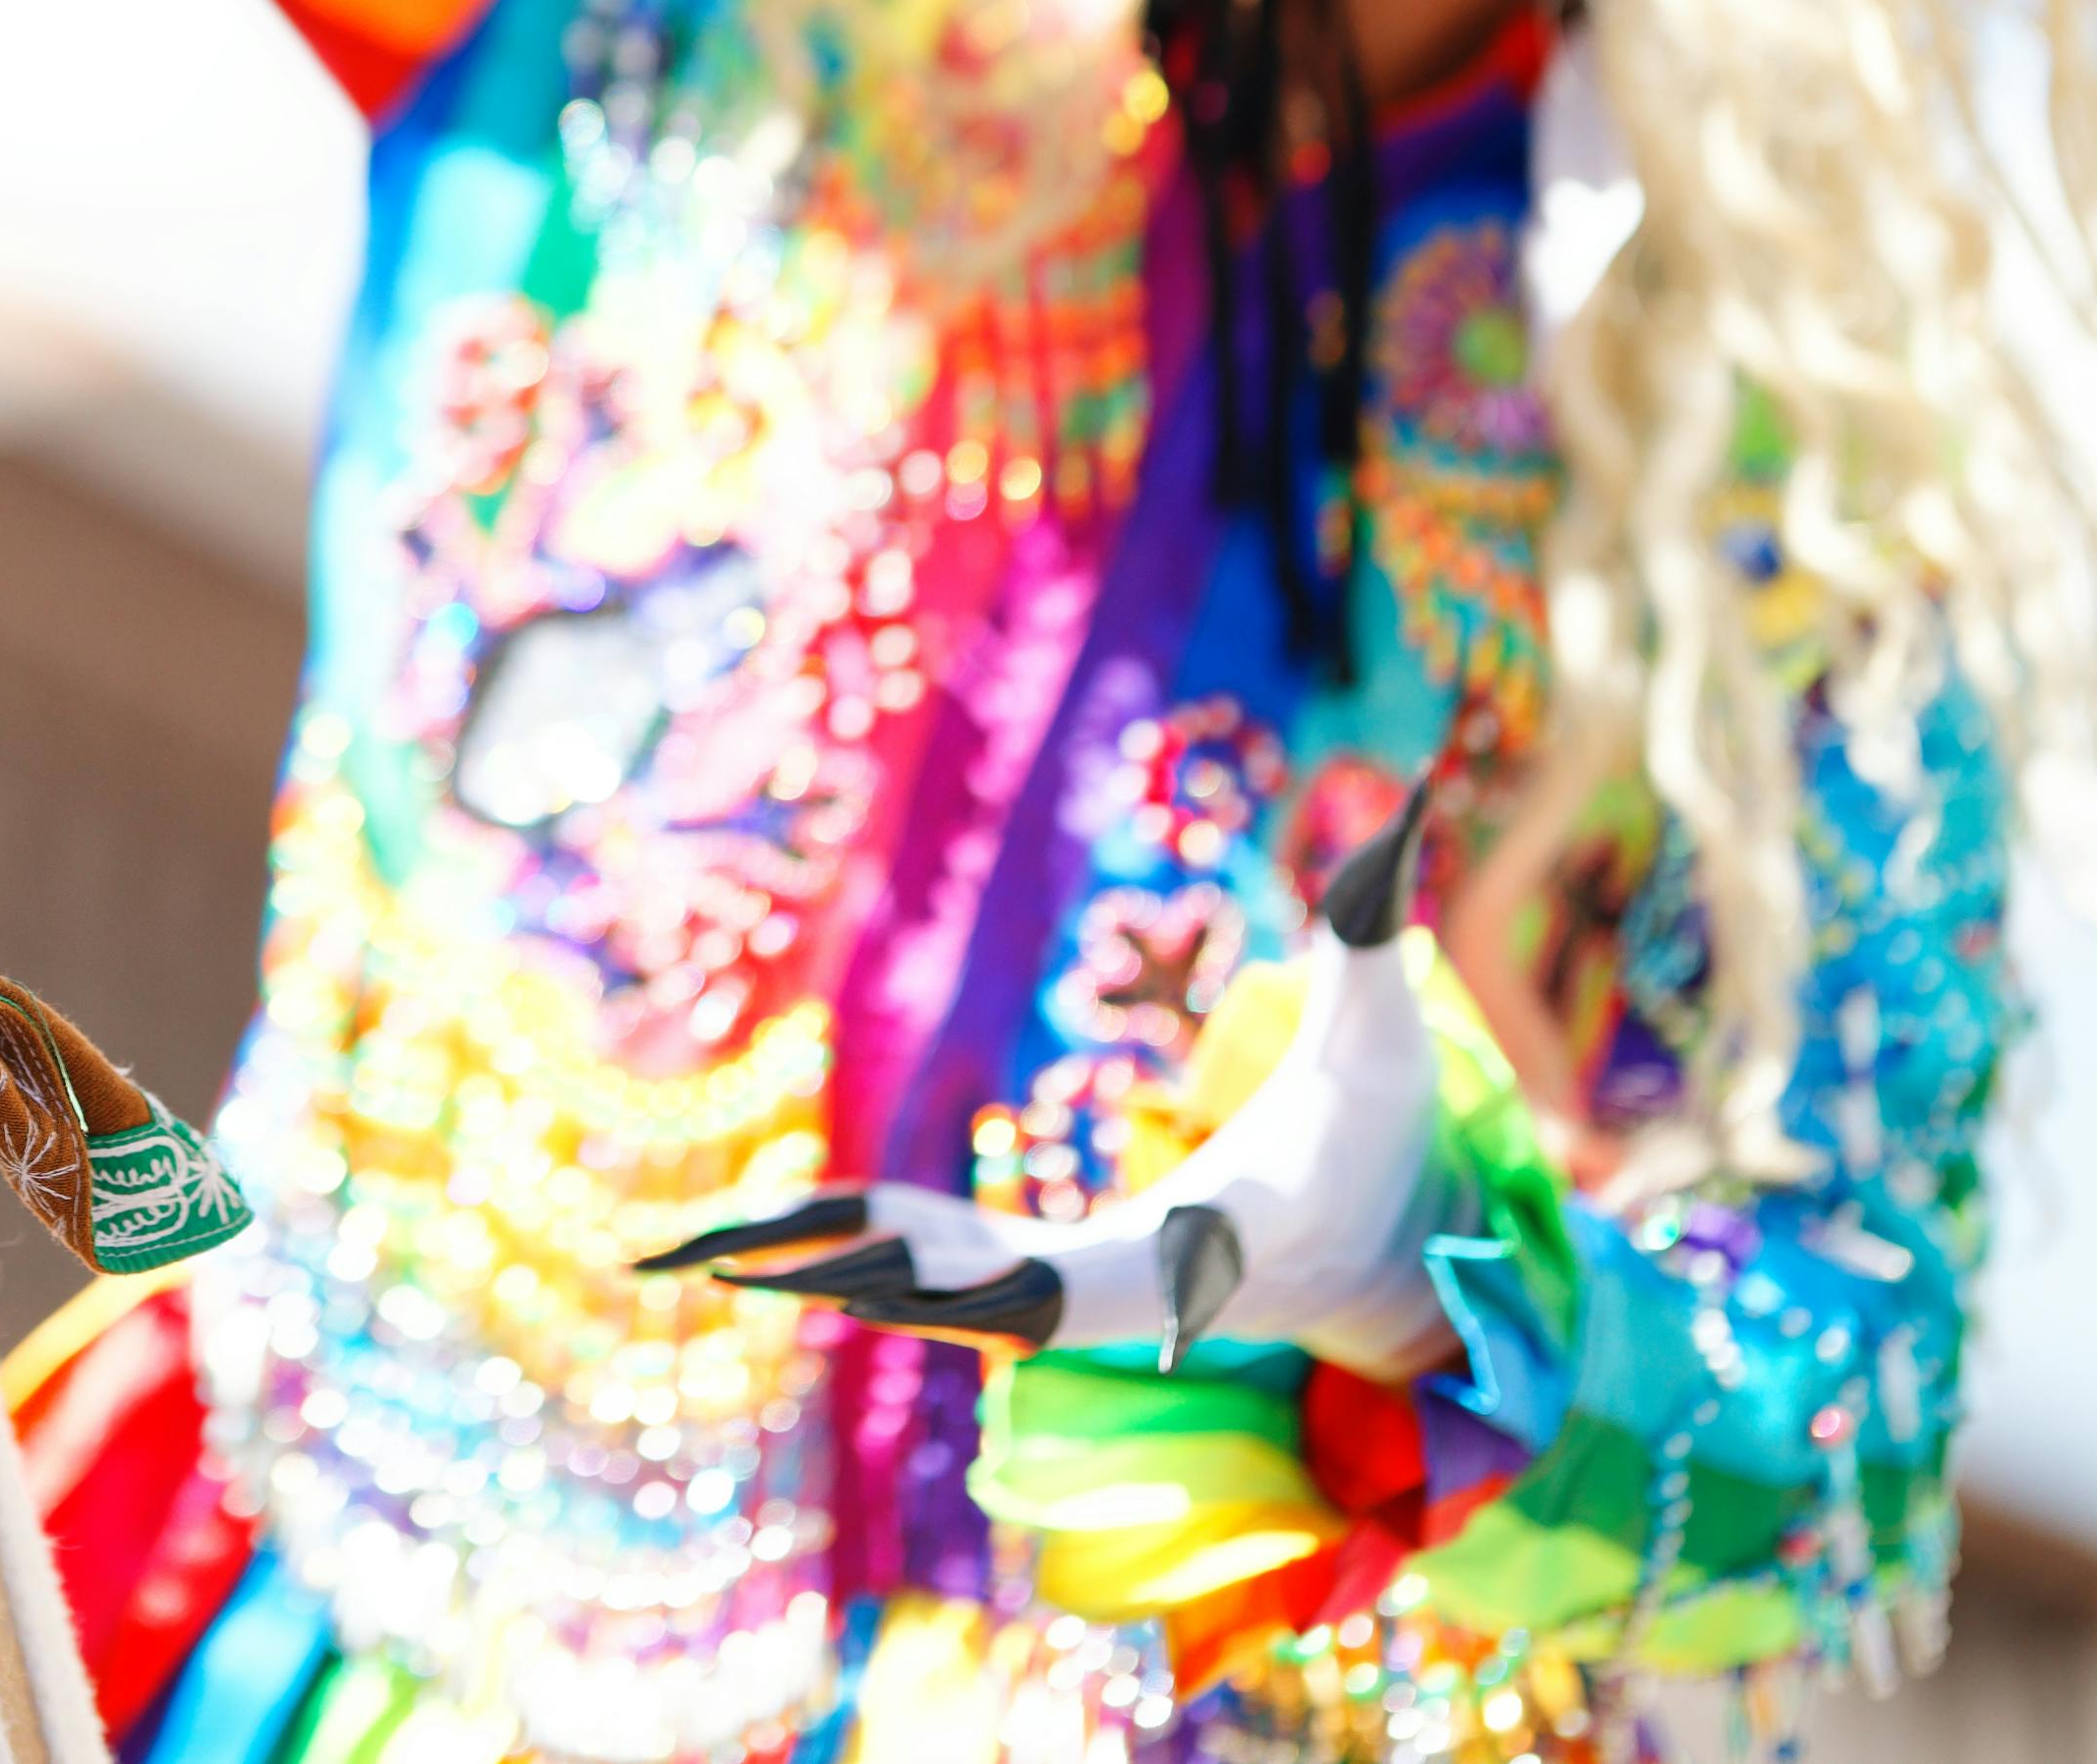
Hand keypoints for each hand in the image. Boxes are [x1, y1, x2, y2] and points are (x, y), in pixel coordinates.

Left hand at [640, 790, 1463, 1381]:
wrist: (1383, 1255)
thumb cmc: (1379, 1139)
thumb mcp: (1383, 1030)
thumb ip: (1379, 924)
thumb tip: (1411, 794)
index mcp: (1203, 1243)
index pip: (1124, 1274)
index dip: (1061, 1285)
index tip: (966, 1301)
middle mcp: (1120, 1292)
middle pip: (977, 1301)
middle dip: (864, 1278)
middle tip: (735, 1261)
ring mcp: (1074, 1296)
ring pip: (926, 1296)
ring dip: (818, 1272)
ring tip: (685, 1256)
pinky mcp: (1043, 1278)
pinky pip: (926, 1268)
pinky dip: (846, 1251)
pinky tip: (755, 1235)